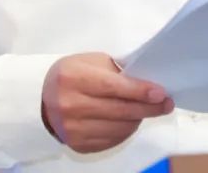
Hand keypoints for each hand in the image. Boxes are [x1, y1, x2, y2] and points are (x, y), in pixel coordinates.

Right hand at [41, 52, 173, 153]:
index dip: (139, 91)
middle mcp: (70, 105)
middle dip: (148, 107)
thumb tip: (148, 84)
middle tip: (166, 104)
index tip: (160, 93)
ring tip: (146, 109)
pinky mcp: (77, 145)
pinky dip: (125, 130)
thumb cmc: (73, 74)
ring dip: (138, 119)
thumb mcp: (90, 62)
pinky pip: (112, 140)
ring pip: (119, 128)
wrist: (42, 99)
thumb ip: (116, 71)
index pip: (113, 87)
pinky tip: (129, 120)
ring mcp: (72, 129)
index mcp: (73, 78)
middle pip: (119, 110)